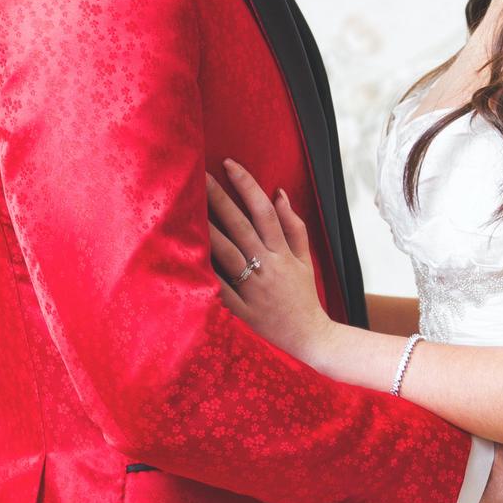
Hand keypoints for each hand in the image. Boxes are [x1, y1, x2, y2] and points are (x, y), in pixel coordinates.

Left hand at [206, 160, 335, 365]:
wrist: (312, 338)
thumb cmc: (304, 296)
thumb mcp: (305, 259)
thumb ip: (294, 226)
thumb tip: (279, 194)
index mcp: (283, 253)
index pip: (265, 211)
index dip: (247, 185)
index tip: (230, 164)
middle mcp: (269, 267)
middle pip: (242, 227)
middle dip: (221, 199)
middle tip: (201, 175)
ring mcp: (256, 290)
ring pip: (230, 255)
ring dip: (210, 231)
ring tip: (189, 210)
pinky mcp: (245, 313)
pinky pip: (223, 293)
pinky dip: (209, 278)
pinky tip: (189, 261)